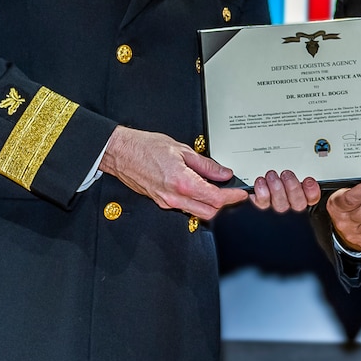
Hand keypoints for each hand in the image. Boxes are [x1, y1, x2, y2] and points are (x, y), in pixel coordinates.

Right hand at [99, 125, 249, 219]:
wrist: (120, 152)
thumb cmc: (145, 147)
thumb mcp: (181, 150)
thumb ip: (206, 164)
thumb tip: (223, 173)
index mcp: (182, 182)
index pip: (215, 198)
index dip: (232, 197)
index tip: (240, 193)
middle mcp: (174, 197)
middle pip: (209, 211)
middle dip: (224, 205)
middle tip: (233, 193)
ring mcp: (166, 202)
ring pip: (197, 212)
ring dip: (210, 205)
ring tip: (218, 190)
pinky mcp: (161, 202)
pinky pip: (184, 207)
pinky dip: (196, 202)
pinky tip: (199, 190)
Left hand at [248, 169, 320, 213]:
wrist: (254, 206)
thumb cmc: (275, 194)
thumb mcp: (294, 188)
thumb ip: (304, 185)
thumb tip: (309, 182)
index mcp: (300, 203)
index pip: (311, 201)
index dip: (312, 192)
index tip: (308, 181)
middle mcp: (289, 210)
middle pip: (297, 204)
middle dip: (292, 187)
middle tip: (286, 175)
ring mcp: (274, 211)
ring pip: (280, 205)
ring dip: (277, 188)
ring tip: (272, 176)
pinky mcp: (259, 209)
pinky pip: (260, 205)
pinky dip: (259, 193)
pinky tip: (259, 184)